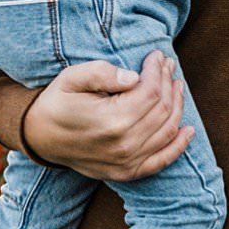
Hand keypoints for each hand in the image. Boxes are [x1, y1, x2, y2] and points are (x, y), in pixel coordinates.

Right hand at [22, 50, 190, 180]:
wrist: (40, 137)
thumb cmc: (58, 102)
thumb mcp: (72, 78)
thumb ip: (102, 73)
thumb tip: (134, 77)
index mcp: (112, 120)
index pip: (150, 91)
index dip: (157, 70)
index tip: (157, 56)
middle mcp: (124, 145)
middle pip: (162, 109)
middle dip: (168, 83)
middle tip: (167, 66)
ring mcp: (128, 162)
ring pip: (167, 130)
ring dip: (177, 106)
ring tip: (176, 86)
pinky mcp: (128, 173)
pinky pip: (162, 160)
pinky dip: (179, 146)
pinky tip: (188, 130)